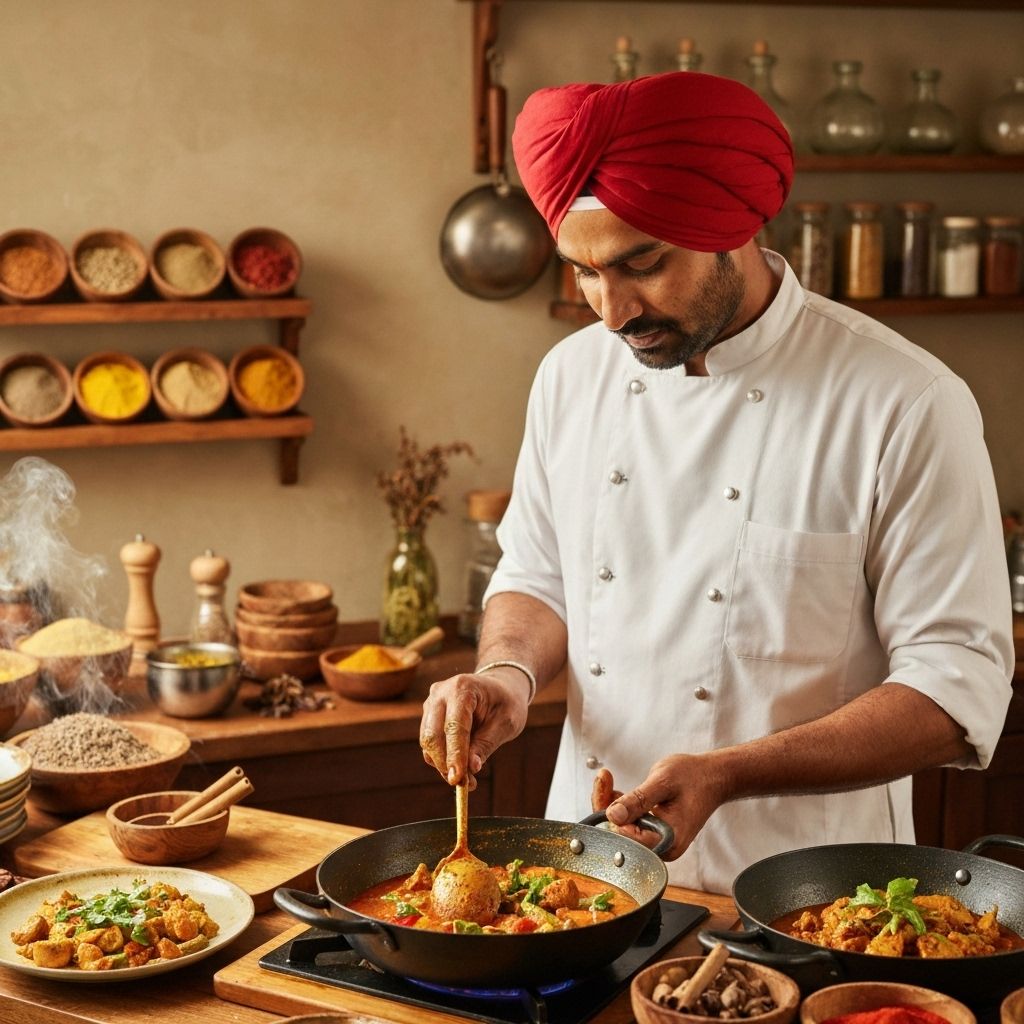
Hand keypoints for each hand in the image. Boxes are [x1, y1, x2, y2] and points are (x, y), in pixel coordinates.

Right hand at [419, 667, 529, 786]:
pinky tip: (460, 770)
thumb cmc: (506, 703)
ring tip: (468, 781)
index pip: (454, 726)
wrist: (499, 688)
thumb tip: (470, 768)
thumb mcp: (506, 722)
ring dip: (444, 765)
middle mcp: (440, 693)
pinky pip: (429, 743)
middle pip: (433, 735)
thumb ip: (486, 744)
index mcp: (463, 688)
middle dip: (446, 764)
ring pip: (428, 742)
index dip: (455, 754)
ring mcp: (431, 703)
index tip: (458, 779)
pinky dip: (442, 760)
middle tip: (465, 785)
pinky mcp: (429, 716)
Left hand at [602, 754, 725, 860]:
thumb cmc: (694, 778)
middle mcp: (661, 848)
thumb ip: (638, 800)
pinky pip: (628, 824)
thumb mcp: (663, 782)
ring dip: (611, 804)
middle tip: (604, 777)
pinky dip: (620, 807)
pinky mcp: (653, 834)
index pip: (623, 834)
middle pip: (619, 833)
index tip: (604, 782)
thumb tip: (612, 815)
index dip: (608, 809)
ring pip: (621, 828)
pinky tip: (618, 791)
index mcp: (667, 841)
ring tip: (608, 780)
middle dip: (606, 804)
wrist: (713, 777)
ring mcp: (657, 842)